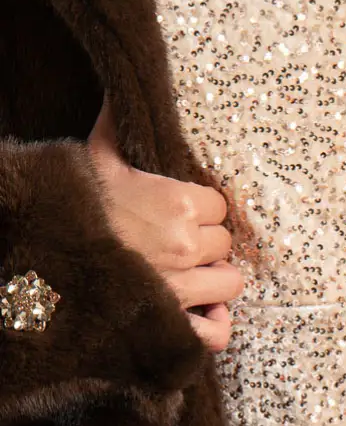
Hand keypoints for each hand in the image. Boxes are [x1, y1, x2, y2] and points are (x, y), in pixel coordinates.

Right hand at [88, 94, 243, 351]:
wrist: (36, 254)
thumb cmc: (68, 205)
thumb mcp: (93, 157)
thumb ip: (116, 126)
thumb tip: (120, 91)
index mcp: (179, 202)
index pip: (219, 206)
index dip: (202, 211)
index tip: (182, 215)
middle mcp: (187, 246)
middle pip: (223, 245)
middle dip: (204, 245)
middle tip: (179, 246)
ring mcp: (181, 288)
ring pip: (228, 284)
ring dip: (212, 282)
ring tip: (191, 278)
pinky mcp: (170, 325)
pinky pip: (215, 334)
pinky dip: (212, 327)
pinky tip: (200, 315)